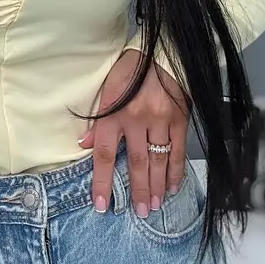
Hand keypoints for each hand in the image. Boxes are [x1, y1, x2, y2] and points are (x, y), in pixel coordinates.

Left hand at [78, 50, 188, 217]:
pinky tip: (172, 186)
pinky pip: (178, 150)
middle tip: (139, 212)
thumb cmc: (129, 70)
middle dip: (137, 191)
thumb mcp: (106, 90)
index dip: (103, 181)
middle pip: (136, 163)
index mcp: (114, 113)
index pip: (105, 154)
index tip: (101, 204)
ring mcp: (160, 120)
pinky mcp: (179, 118)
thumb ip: (98, 119)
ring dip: (156, 186)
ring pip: (158, 161)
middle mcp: (137, 119)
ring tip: (154, 205)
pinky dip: (176, 170)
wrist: (160, 51)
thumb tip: (85, 144)